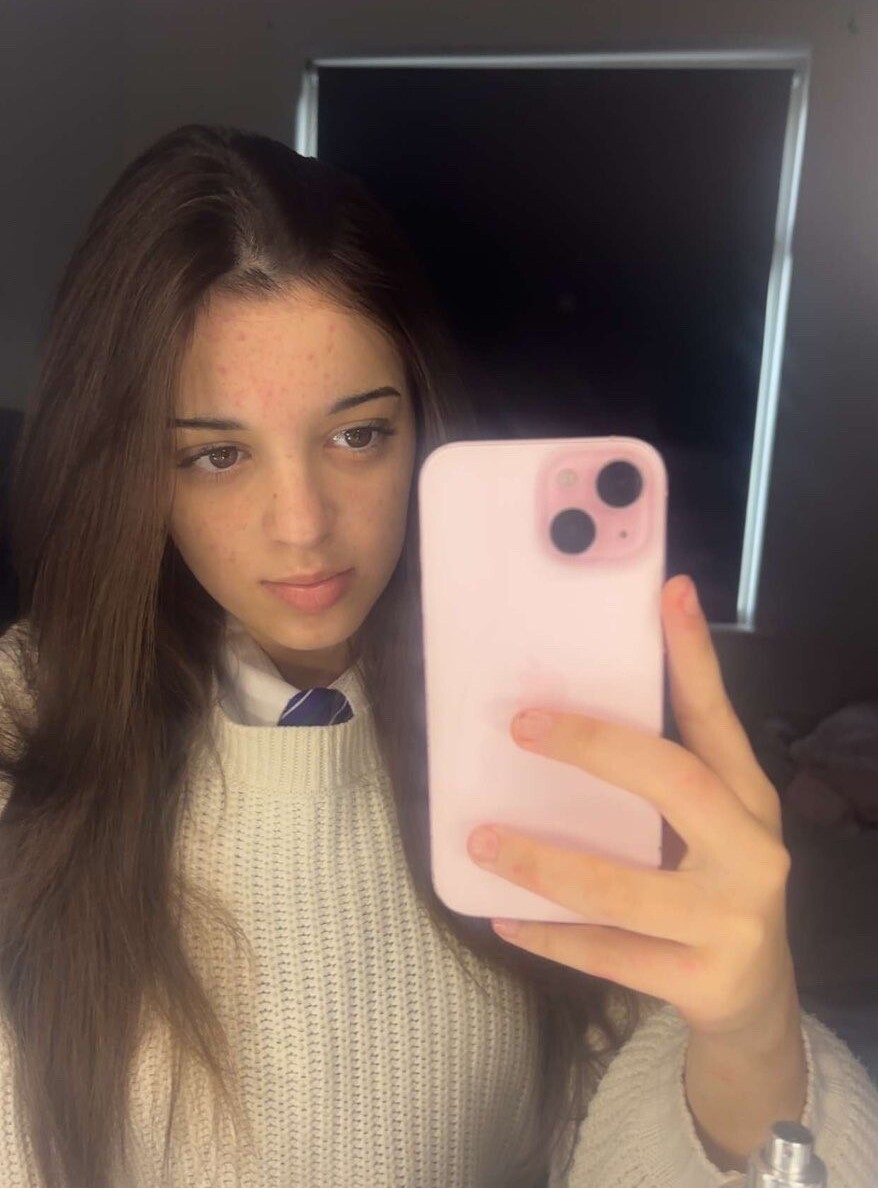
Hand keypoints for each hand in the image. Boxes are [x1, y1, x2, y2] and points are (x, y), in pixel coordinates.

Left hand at [466, 574, 800, 1045]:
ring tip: (481, 838)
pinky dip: (551, 936)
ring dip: (542, 861)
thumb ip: (662, 780)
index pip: (718, 718)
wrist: (756, 1003)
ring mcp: (732, 920)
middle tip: (521, 724)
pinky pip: (609, 955)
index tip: (669, 593)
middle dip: (595, 746)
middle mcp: (751, 852)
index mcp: (749, 800)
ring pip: (622, 886)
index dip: (694, 657)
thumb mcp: (709, 829)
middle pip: (676, 783)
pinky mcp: (703, 980)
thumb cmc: (716, 892)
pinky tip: (503, 918)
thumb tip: (568, 715)